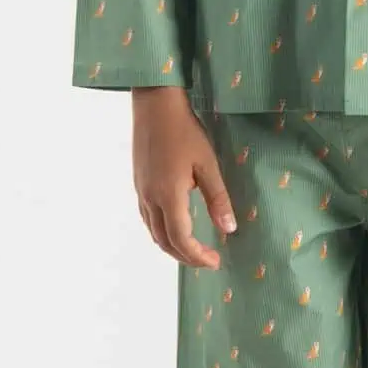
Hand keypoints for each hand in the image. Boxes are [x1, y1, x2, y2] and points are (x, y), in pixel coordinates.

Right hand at [131, 88, 238, 268]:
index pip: (181, 239)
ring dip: (172, 246)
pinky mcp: (138, 184)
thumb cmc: (185, 131)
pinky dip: (161, 231)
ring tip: (193, 248)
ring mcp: (141, 191)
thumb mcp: (207, 164)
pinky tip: (175, 226)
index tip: (215, 261)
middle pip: (164, 242)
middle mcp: (150, 199)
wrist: (155, 105)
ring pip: (153, 232)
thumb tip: (229, 229)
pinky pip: (147, 218)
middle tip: (207, 260)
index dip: (197, 256)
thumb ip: (217, 199)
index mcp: (168, 196)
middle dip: (185, 256)